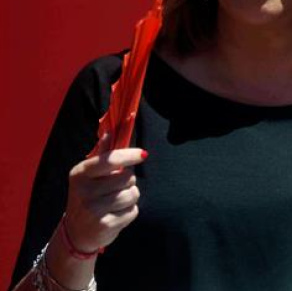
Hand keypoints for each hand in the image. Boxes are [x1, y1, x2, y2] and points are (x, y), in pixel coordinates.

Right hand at [64, 132, 146, 252]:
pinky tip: (115, 215)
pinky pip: (133, 211)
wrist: (77, 233)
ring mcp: (93, 209)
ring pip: (133, 194)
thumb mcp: (89, 175)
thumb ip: (103, 154)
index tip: (143, 154)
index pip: (109, 160)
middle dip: (128, 181)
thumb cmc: (88, 196)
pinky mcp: (104, 225)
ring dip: (130, 197)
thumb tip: (111, 131)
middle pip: (128, 177)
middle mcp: (84, 191)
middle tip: (115, 188)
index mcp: (80, 173)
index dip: (129, 155)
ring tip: (115, 203)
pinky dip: (129, 212)